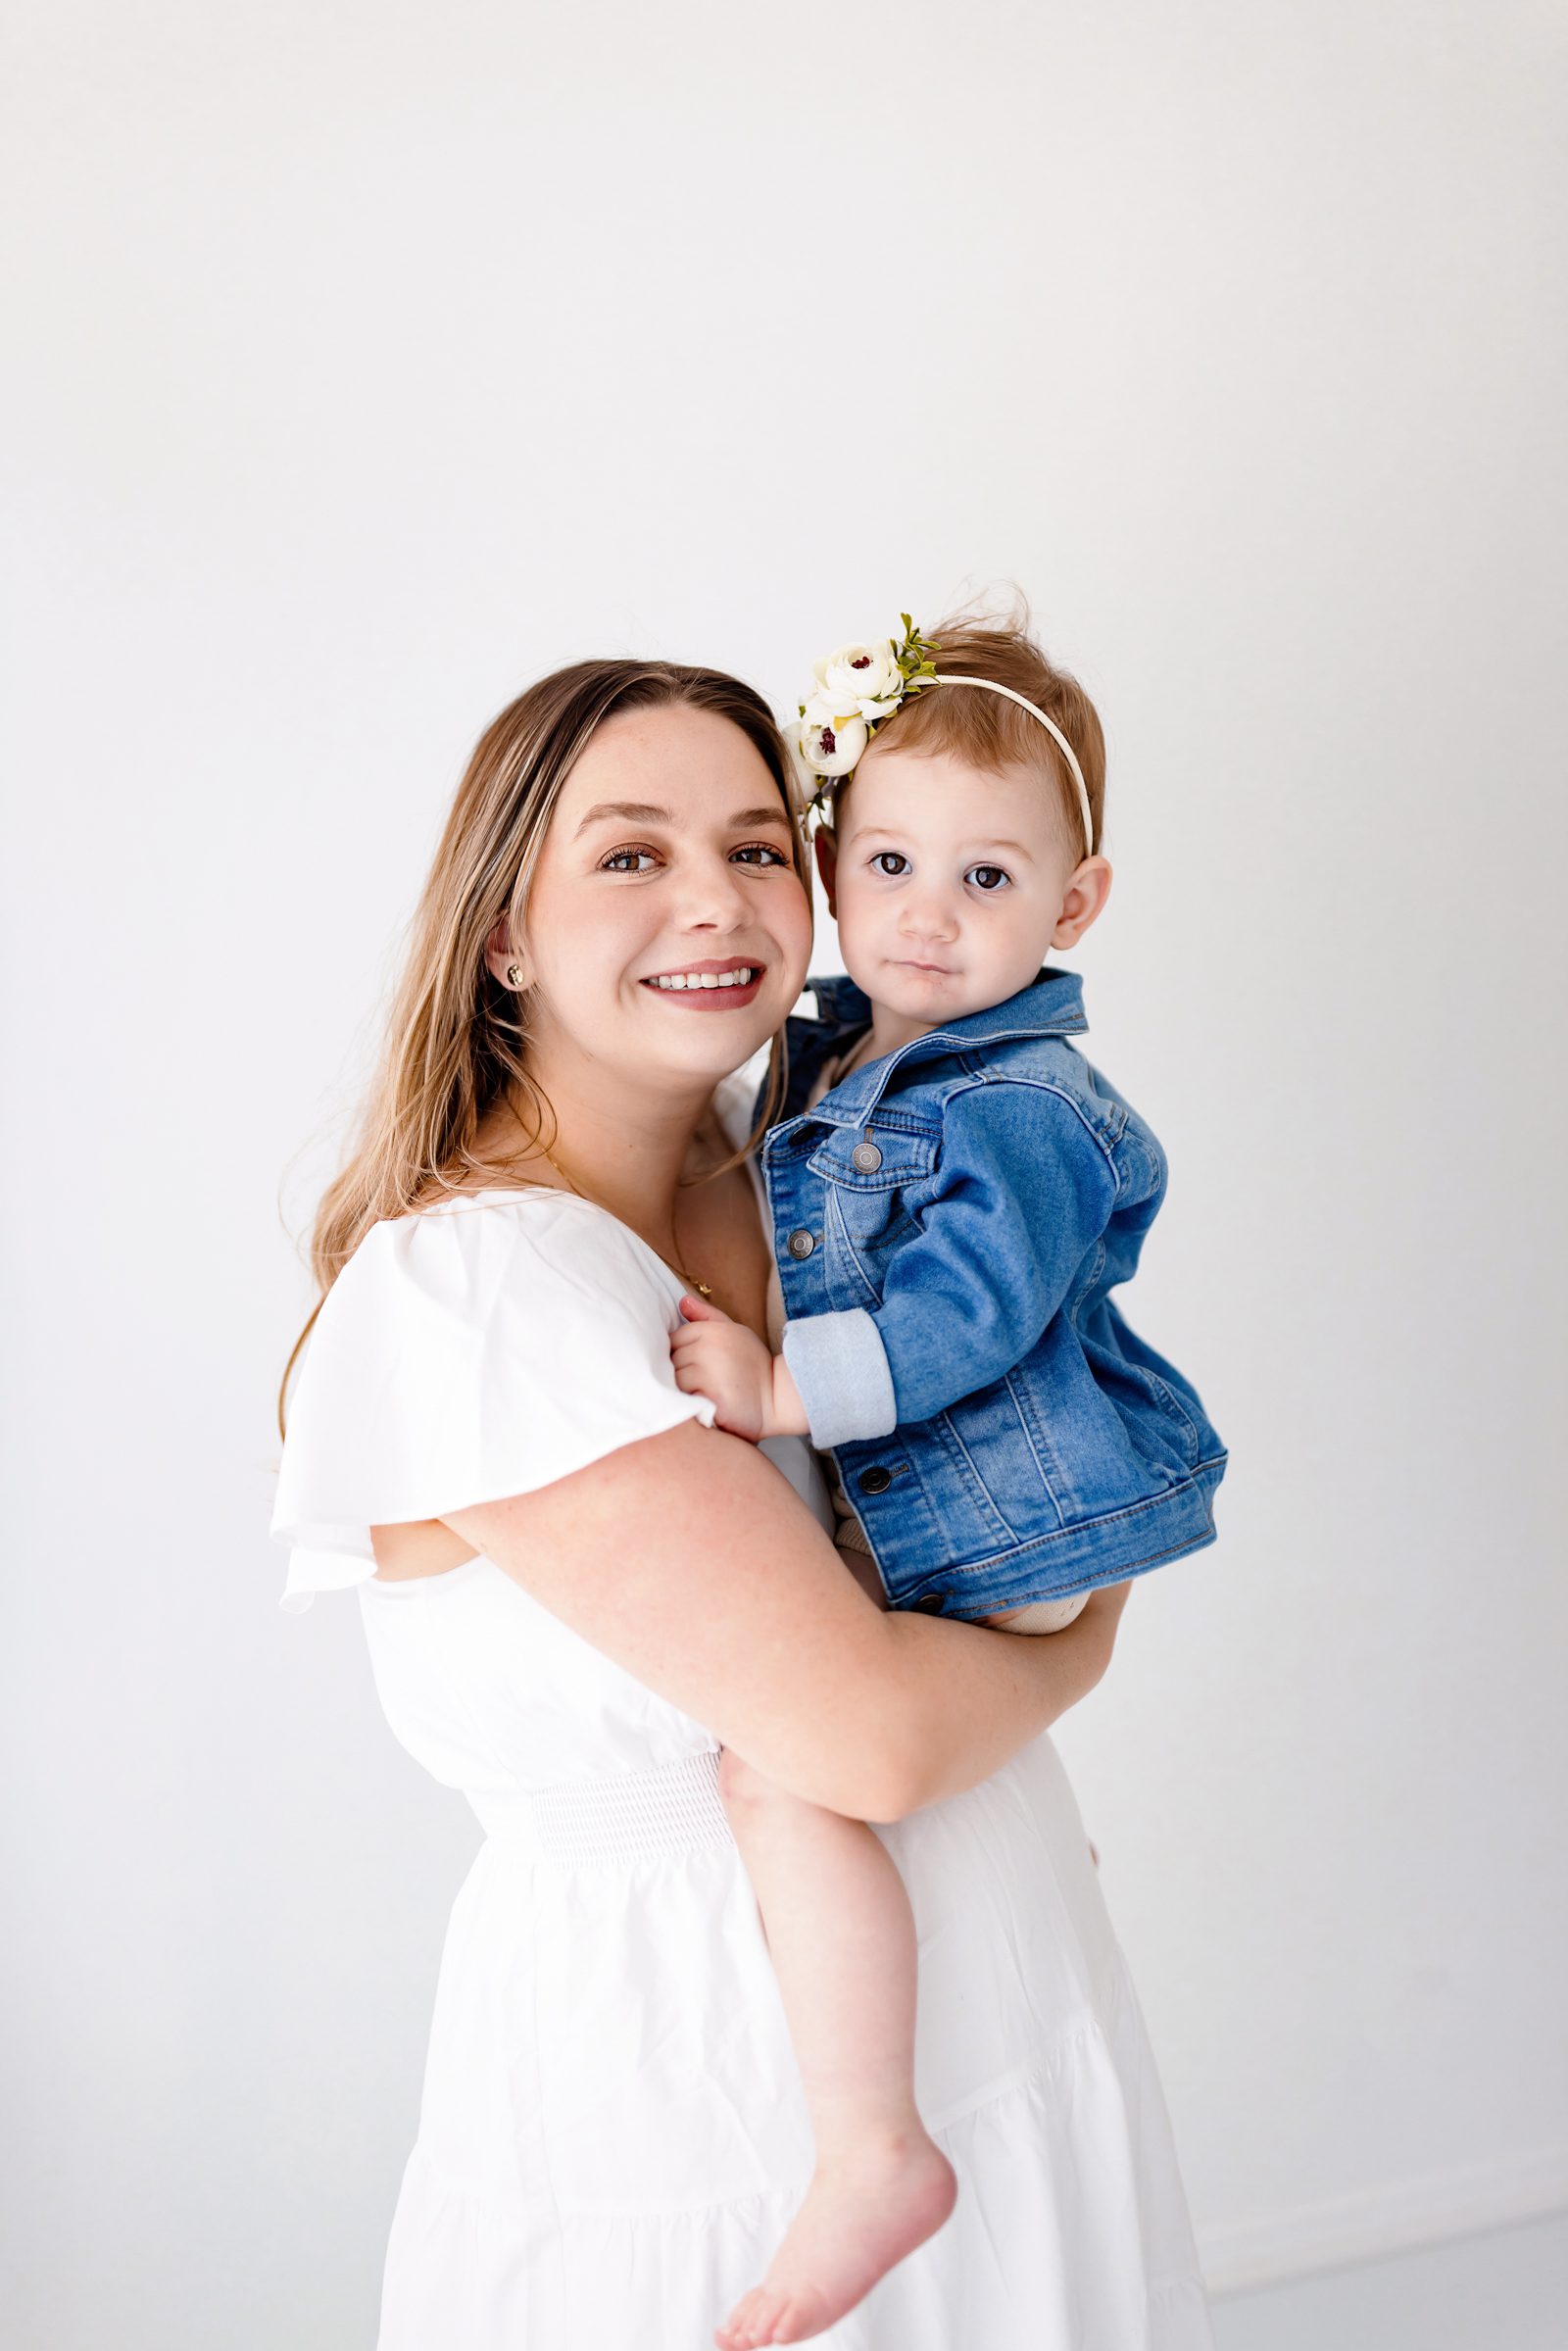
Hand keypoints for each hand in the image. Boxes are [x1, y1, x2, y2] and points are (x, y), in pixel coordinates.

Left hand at [671, 1295, 781, 1442]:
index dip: (681, 1352)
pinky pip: (687, 1401)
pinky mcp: (712, 1399)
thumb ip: (707, 1316)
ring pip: (677, 1382)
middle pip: (672, 1360)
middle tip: (703, 1380)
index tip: (697, 1363)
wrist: (779, 1396)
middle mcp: (709, 1349)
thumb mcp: (735, 1332)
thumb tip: (683, 1302)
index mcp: (713, 1330)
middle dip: (682, 1371)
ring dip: (687, 1390)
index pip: (675, 1338)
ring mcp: (710, 1375)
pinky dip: (694, 1404)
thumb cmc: (754, 1364)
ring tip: (706, 1392)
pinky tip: (708, 1403)